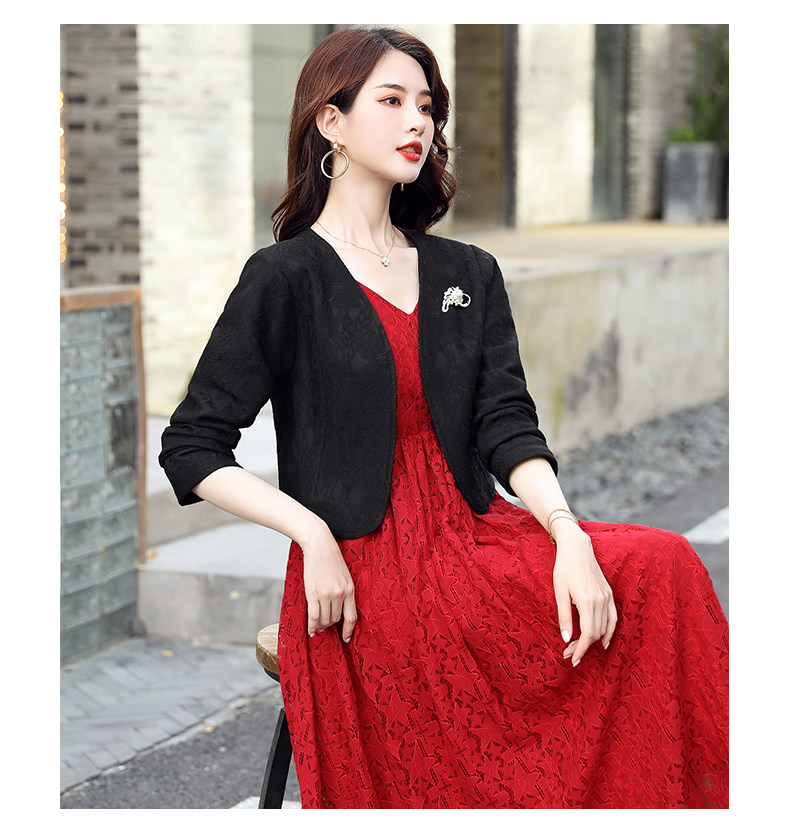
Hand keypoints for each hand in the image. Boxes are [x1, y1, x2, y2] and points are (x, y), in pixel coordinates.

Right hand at [299, 522, 356, 642]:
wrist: (319, 545)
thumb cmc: (331, 559)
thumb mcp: (344, 575)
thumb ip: (344, 591)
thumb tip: (339, 608)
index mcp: (350, 589)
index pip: (352, 617)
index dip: (348, 630)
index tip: (345, 639)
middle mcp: (340, 594)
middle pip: (336, 619)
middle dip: (331, 625)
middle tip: (326, 626)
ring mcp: (326, 594)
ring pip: (325, 620)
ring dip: (322, 625)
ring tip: (319, 626)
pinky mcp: (313, 593)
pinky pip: (313, 616)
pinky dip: (312, 626)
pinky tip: (311, 631)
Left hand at [552, 522, 616, 666]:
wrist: (577, 548)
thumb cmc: (564, 568)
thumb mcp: (559, 592)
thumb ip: (564, 617)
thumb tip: (566, 639)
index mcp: (587, 602)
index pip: (588, 634)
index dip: (581, 650)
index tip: (572, 660)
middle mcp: (601, 601)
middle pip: (596, 633)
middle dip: (583, 647)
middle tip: (569, 654)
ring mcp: (607, 597)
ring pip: (604, 627)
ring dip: (594, 641)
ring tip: (581, 649)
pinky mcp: (609, 593)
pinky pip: (613, 617)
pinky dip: (610, 631)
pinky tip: (604, 641)